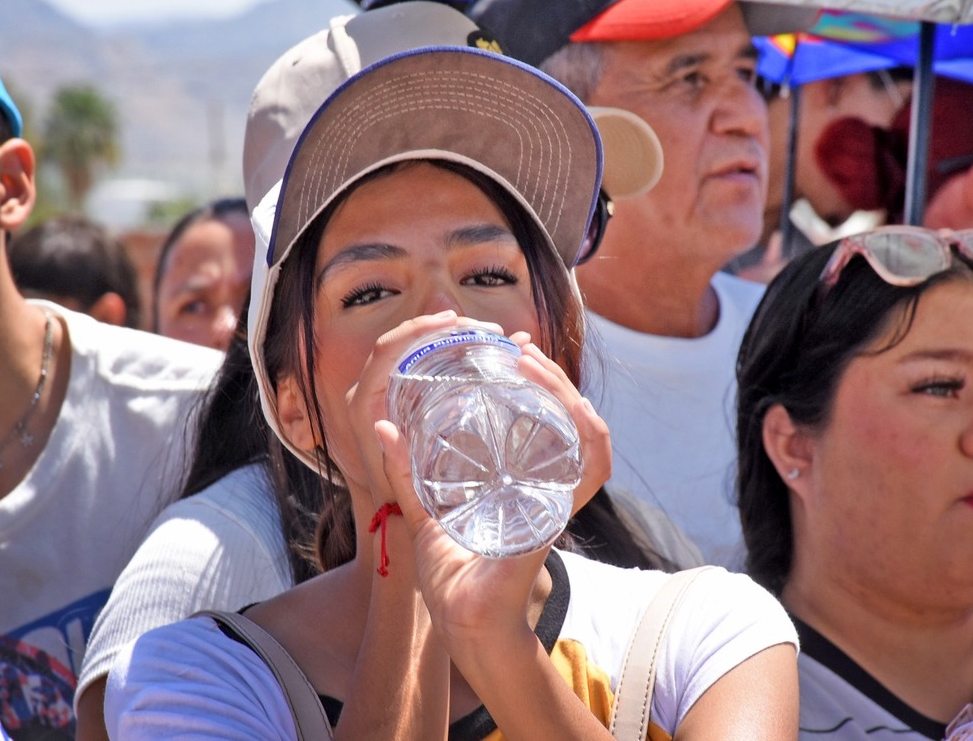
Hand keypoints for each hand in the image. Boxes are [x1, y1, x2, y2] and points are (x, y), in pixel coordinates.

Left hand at [343, 310, 493, 506]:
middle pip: (402, 340)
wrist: (393, 510)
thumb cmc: (397, 495)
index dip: (419, 329)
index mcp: (363, 401)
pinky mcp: (397, 394)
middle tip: (481, 327)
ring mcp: (382, 389)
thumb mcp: (397, 480)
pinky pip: (419, 359)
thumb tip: (383, 426)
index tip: (454, 322)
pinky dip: (445, 349)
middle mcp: (367, 389)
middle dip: (440, 326)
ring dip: (446, 334)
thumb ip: (392, 461)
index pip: (386, 348)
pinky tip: (473, 348)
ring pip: (412, 346)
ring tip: (482, 332)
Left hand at [372, 337, 610, 654]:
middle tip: (521, 347)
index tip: (514, 349)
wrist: (463, 625)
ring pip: (589, 434)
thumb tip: (382, 427)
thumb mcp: (423, 513)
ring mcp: (555, 501)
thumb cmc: (451, 580)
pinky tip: (571, 406)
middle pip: (569, 417)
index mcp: (521, 484)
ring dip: (567, 393)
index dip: (538, 382)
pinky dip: (588, 435)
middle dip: (551, 375)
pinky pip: (589, 469)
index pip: (544, 421)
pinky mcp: (555, 516)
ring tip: (533, 363)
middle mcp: (545, 487)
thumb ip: (407, 473)